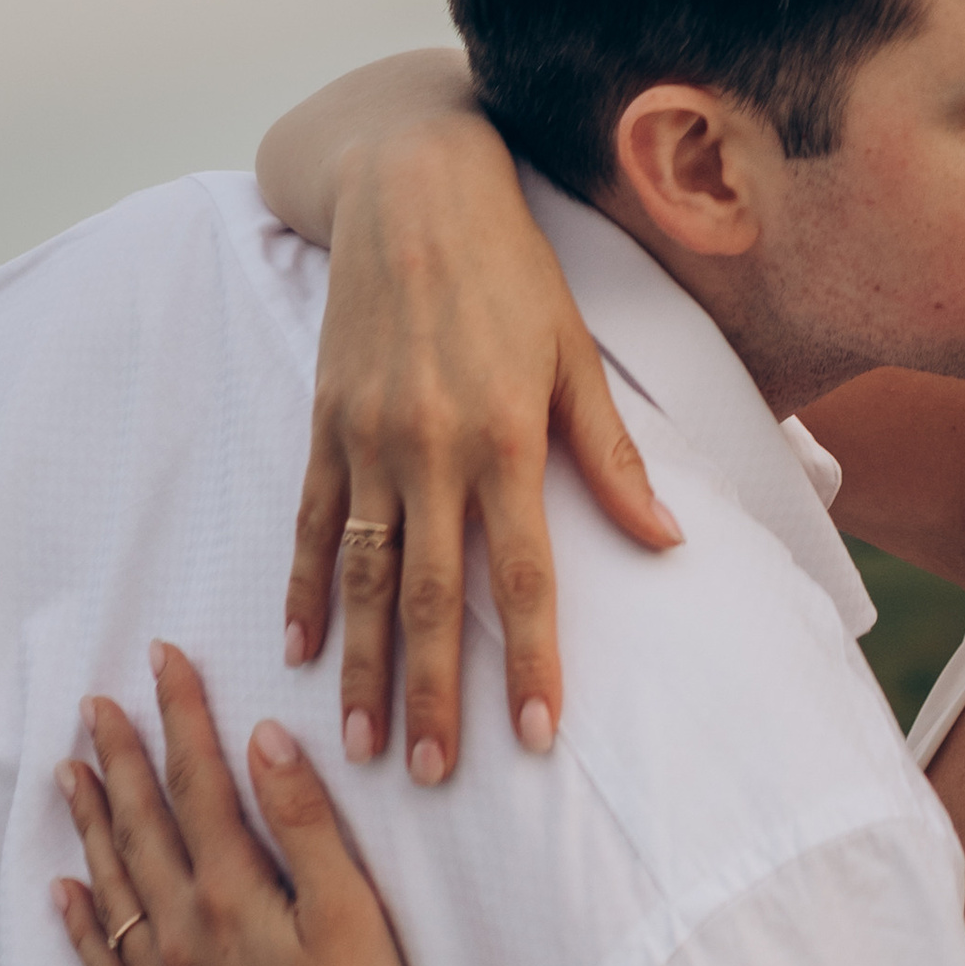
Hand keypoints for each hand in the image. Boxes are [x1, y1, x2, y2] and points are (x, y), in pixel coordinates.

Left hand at [54, 644, 426, 965]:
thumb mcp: (354, 920)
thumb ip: (307, 828)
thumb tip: (262, 743)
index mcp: (232, 898)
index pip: (197, 786)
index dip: (180, 718)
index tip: (161, 659)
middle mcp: (181, 936)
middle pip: (142, 829)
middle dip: (120, 759)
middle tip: (95, 706)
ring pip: (113, 889)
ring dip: (91, 826)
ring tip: (68, 775)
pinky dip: (80, 925)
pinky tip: (64, 895)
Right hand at [287, 117, 681, 782]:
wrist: (412, 189)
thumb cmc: (513, 270)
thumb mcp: (576, 355)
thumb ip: (612, 457)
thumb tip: (667, 539)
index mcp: (506, 437)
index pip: (523, 574)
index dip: (531, 659)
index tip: (538, 736)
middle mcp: (431, 448)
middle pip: (430, 595)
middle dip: (432, 692)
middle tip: (433, 776)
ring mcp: (367, 439)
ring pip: (358, 574)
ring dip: (359, 666)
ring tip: (359, 743)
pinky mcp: (323, 422)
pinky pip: (307, 522)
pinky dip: (300, 590)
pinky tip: (297, 651)